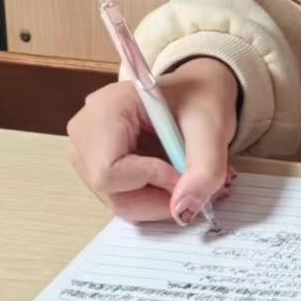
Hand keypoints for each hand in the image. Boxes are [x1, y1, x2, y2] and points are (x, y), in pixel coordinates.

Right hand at [66, 57, 238, 223]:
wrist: (196, 89)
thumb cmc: (200, 96)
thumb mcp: (213, 125)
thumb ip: (205, 168)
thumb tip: (183, 211)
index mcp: (107, 108)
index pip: (108, 170)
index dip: (150, 180)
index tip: (184, 173)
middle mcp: (86, 131)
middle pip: (111, 191)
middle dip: (158, 198)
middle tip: (193, 184)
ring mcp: (87, 150)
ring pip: (118, 201)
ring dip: (158, 200)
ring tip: (187, 178)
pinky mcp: (97, 165)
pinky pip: (122, 198)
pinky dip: (152, 198)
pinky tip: (172, 178)